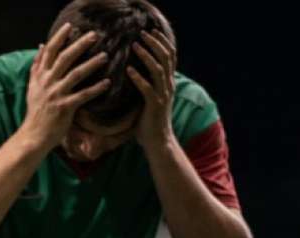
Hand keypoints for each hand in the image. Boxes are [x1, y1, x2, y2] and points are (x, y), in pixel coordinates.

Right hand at [21, 23, 111, 151]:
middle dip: (80, 45)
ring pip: (76, 74)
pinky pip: (83, 95)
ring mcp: (56, 94)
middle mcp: (47, 82)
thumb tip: (41, 45)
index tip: (70, 26)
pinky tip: (107, 83)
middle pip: (65, 58)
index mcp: (40, 76)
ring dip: (92, 63)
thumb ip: (37, 66)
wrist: (33, 136)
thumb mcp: (32, 86)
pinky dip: (96, 88)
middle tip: (94, 35)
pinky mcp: (65, 107)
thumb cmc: (36, 112)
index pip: (49, 52)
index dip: (59, 37)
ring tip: (105, 56)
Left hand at [127, 30, 177, 149]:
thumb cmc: (149, 123)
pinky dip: (138, 78)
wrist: (158, 143)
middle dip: (154, 43)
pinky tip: (128, 70)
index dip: (162, 42)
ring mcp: (163, 95)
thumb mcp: (149, 100)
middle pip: (166, 58)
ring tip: (135, 46)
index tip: (152, 31)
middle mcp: (168, 86)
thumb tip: (130, 74)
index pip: (170, 57)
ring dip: (146, 56)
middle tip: (142, 33)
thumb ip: (145, 86)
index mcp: (168, 84)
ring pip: (158, 69)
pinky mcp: (155, 105)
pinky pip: (147, 88)